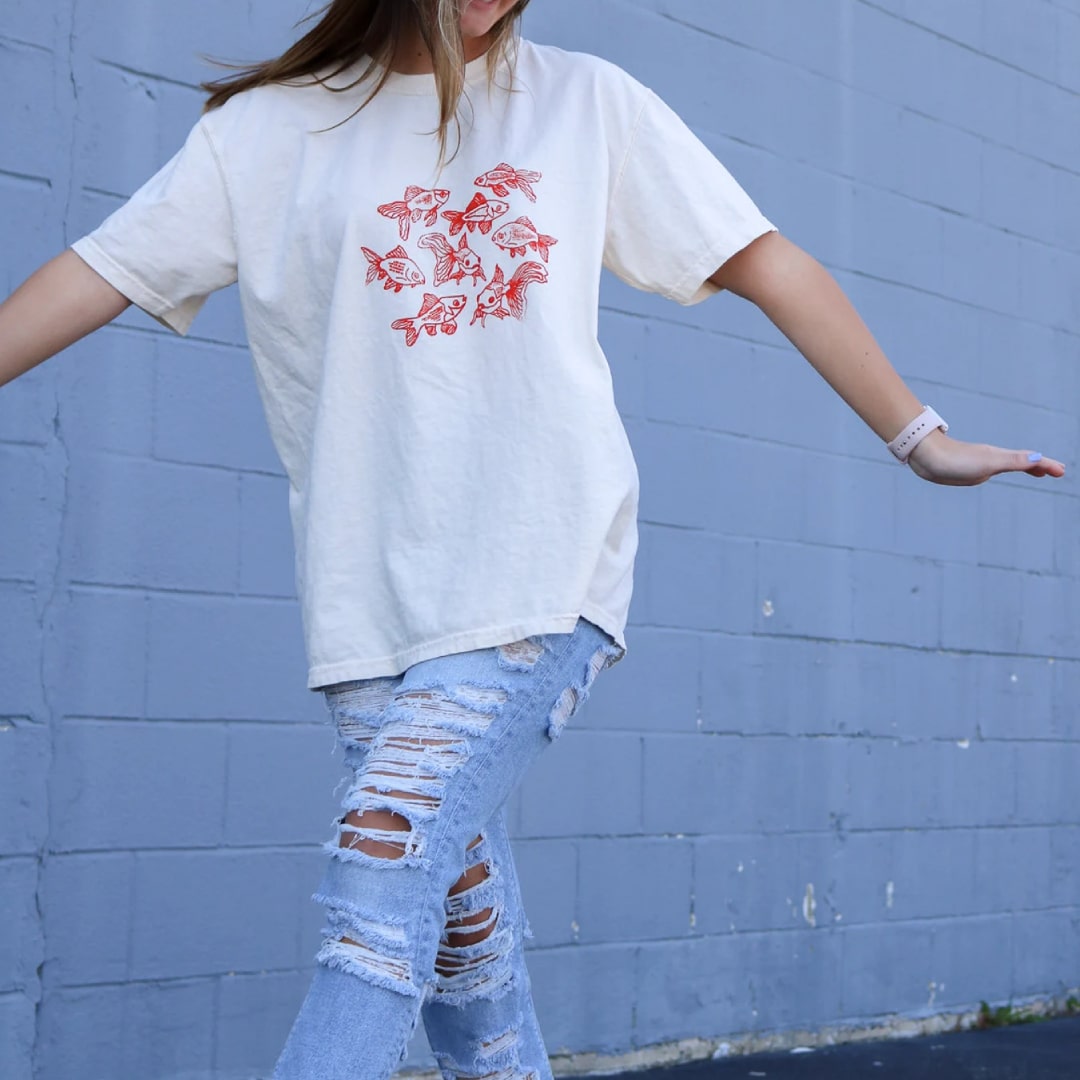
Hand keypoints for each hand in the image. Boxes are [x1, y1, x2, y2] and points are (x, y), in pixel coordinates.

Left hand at [906, 429, 1066, 485]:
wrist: (925, 456)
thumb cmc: (955, 459)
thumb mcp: (988, 462)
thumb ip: (1013, 461)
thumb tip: (1039, 458)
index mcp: (1000, 456)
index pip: (1030, 460)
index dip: (1046, 465)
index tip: (1061, 472)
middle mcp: (992, 458)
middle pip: (1022, 460)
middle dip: (1039, 465)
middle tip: (1054, 471)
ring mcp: (979, 463)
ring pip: (1007, 464)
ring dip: (1024, 467)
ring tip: (1036, 471)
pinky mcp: (965, 469)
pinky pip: (991, 469)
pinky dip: (1003, 470)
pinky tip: (991, 474)